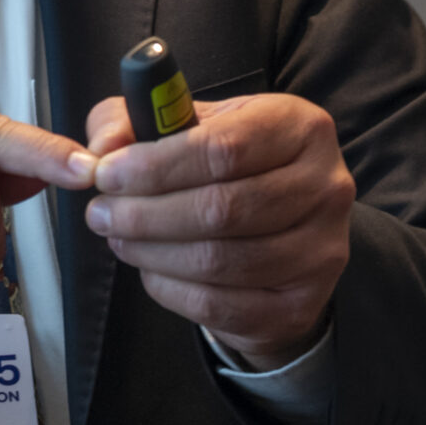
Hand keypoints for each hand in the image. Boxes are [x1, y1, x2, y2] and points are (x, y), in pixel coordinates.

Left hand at [83, 91, 353, 370]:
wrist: (281, 230)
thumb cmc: (227, 166)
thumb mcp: (189, 123)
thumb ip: (136, 120)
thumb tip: (102, 149)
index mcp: (299, 127)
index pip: (224, 148)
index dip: (157, 165)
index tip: (106, 175)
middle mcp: (325, 186)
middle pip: (222, 208)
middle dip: (147, 214)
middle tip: (100, 213)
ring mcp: (320, 250)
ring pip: (219, 260)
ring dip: (153, 252)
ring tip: (118, 237)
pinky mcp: (301, 303)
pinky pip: (220, 305)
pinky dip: (171, 289)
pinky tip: (149, 269)